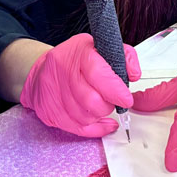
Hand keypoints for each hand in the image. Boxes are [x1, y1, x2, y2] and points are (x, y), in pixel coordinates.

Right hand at [20, 32, 141, 136]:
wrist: (42, 70)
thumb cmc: (75, 59)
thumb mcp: (100, 47)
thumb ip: (123, 56)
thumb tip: (134, 74)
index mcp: (78, 52)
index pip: (98, 73)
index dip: (115, 90)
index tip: (126, 99)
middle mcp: (63, 71)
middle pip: (91, 100)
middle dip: (108, 105)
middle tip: (112, 101)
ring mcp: (54, 93)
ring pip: (85, 117)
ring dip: (99, 116)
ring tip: (100, 105)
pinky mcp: (50, 112)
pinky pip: (78, 129)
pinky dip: (95, 128)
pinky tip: (101, 122)